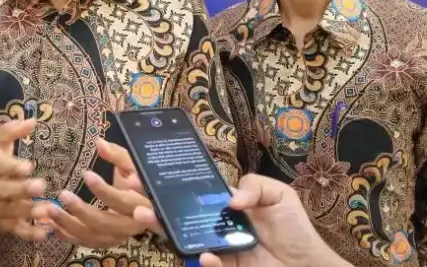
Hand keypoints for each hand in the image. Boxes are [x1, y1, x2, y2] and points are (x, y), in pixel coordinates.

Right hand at [0, 118, 47, 239]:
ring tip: (47, 209)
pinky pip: (14, 230)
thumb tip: (33, 120)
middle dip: (22, 190)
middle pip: (4, 191)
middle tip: (41, 186)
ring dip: (29, 212)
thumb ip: (11, 131)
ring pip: (10, 212)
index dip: (11, 167)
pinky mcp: (0, 223)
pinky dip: (29, 233)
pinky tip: (45, 232)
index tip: (28, 166)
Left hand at [42, 139, 148, 248]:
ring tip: (50, 209)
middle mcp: (132, 225)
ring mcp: (119, 236)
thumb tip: (99, 143)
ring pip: (93, 236)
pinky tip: (52, 225)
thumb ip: (118, 155)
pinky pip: (87, 242)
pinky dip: (68, 236)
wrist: (147, 202)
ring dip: (69, 225)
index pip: (123, 201)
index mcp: (143, 204)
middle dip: (81, 211)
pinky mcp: (107, 241)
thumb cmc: (138, 177)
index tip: (86, 174)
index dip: (105, 191)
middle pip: (106, 223)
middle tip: (62, 194)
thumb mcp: (132, 164)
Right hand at [133, 174, 343, 266]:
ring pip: (182, 237)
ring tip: (144, 214)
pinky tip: (207, 255)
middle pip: (176, 212)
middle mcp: (214, 226)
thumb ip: (254, 186)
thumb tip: (230, 199)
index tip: (147, 169)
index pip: (191, 191)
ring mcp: (216, 249)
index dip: (169, 180)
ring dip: (160, 226)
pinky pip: (209, 265)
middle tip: (131, 186)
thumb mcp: (279, 196)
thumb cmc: (296, 230)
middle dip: (151, 199)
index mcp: (224, 205)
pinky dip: (205, 261)